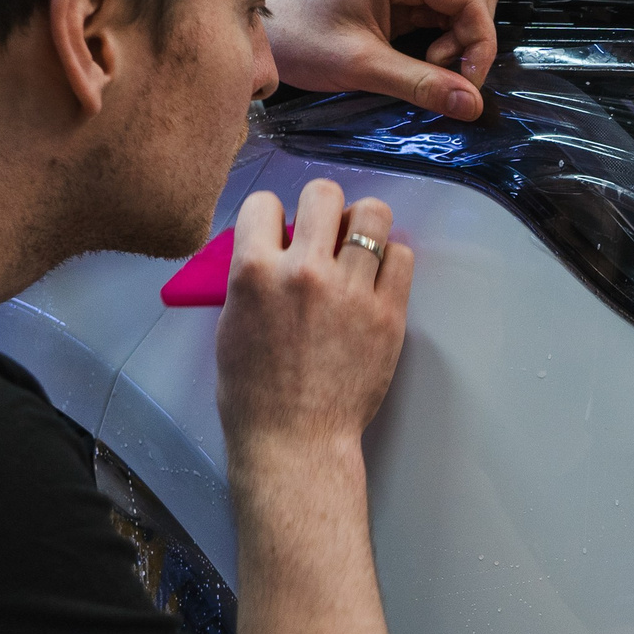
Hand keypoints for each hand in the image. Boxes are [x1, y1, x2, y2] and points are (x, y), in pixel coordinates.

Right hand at [216, 179, 412, 463]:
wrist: (295, 439)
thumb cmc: (253, 391)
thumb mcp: (231, 323)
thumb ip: (254, 277)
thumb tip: (277, 248)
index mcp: (254, 272)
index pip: (264, 203)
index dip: (273, 215)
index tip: (281, 233)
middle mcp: (304, 271)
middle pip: (324, 193)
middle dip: (322, 208)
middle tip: (324, 233)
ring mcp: (351, 291)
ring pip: (372, 214)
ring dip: (362, 225)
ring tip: (356, 249)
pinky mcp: (389, 314)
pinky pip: (402, 256)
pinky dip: (390, 259)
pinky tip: (376, 279)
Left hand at [264, 0, 499, 118]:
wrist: (265, 27)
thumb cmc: (300, 39)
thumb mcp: (361, 67)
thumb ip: (420, 84)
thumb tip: (471, 104)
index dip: (480, 41)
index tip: (466, 82)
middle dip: (476, 32)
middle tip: (444, 69)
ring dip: (469, 25)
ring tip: (436, 58)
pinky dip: (453, 24)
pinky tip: (428, 48)